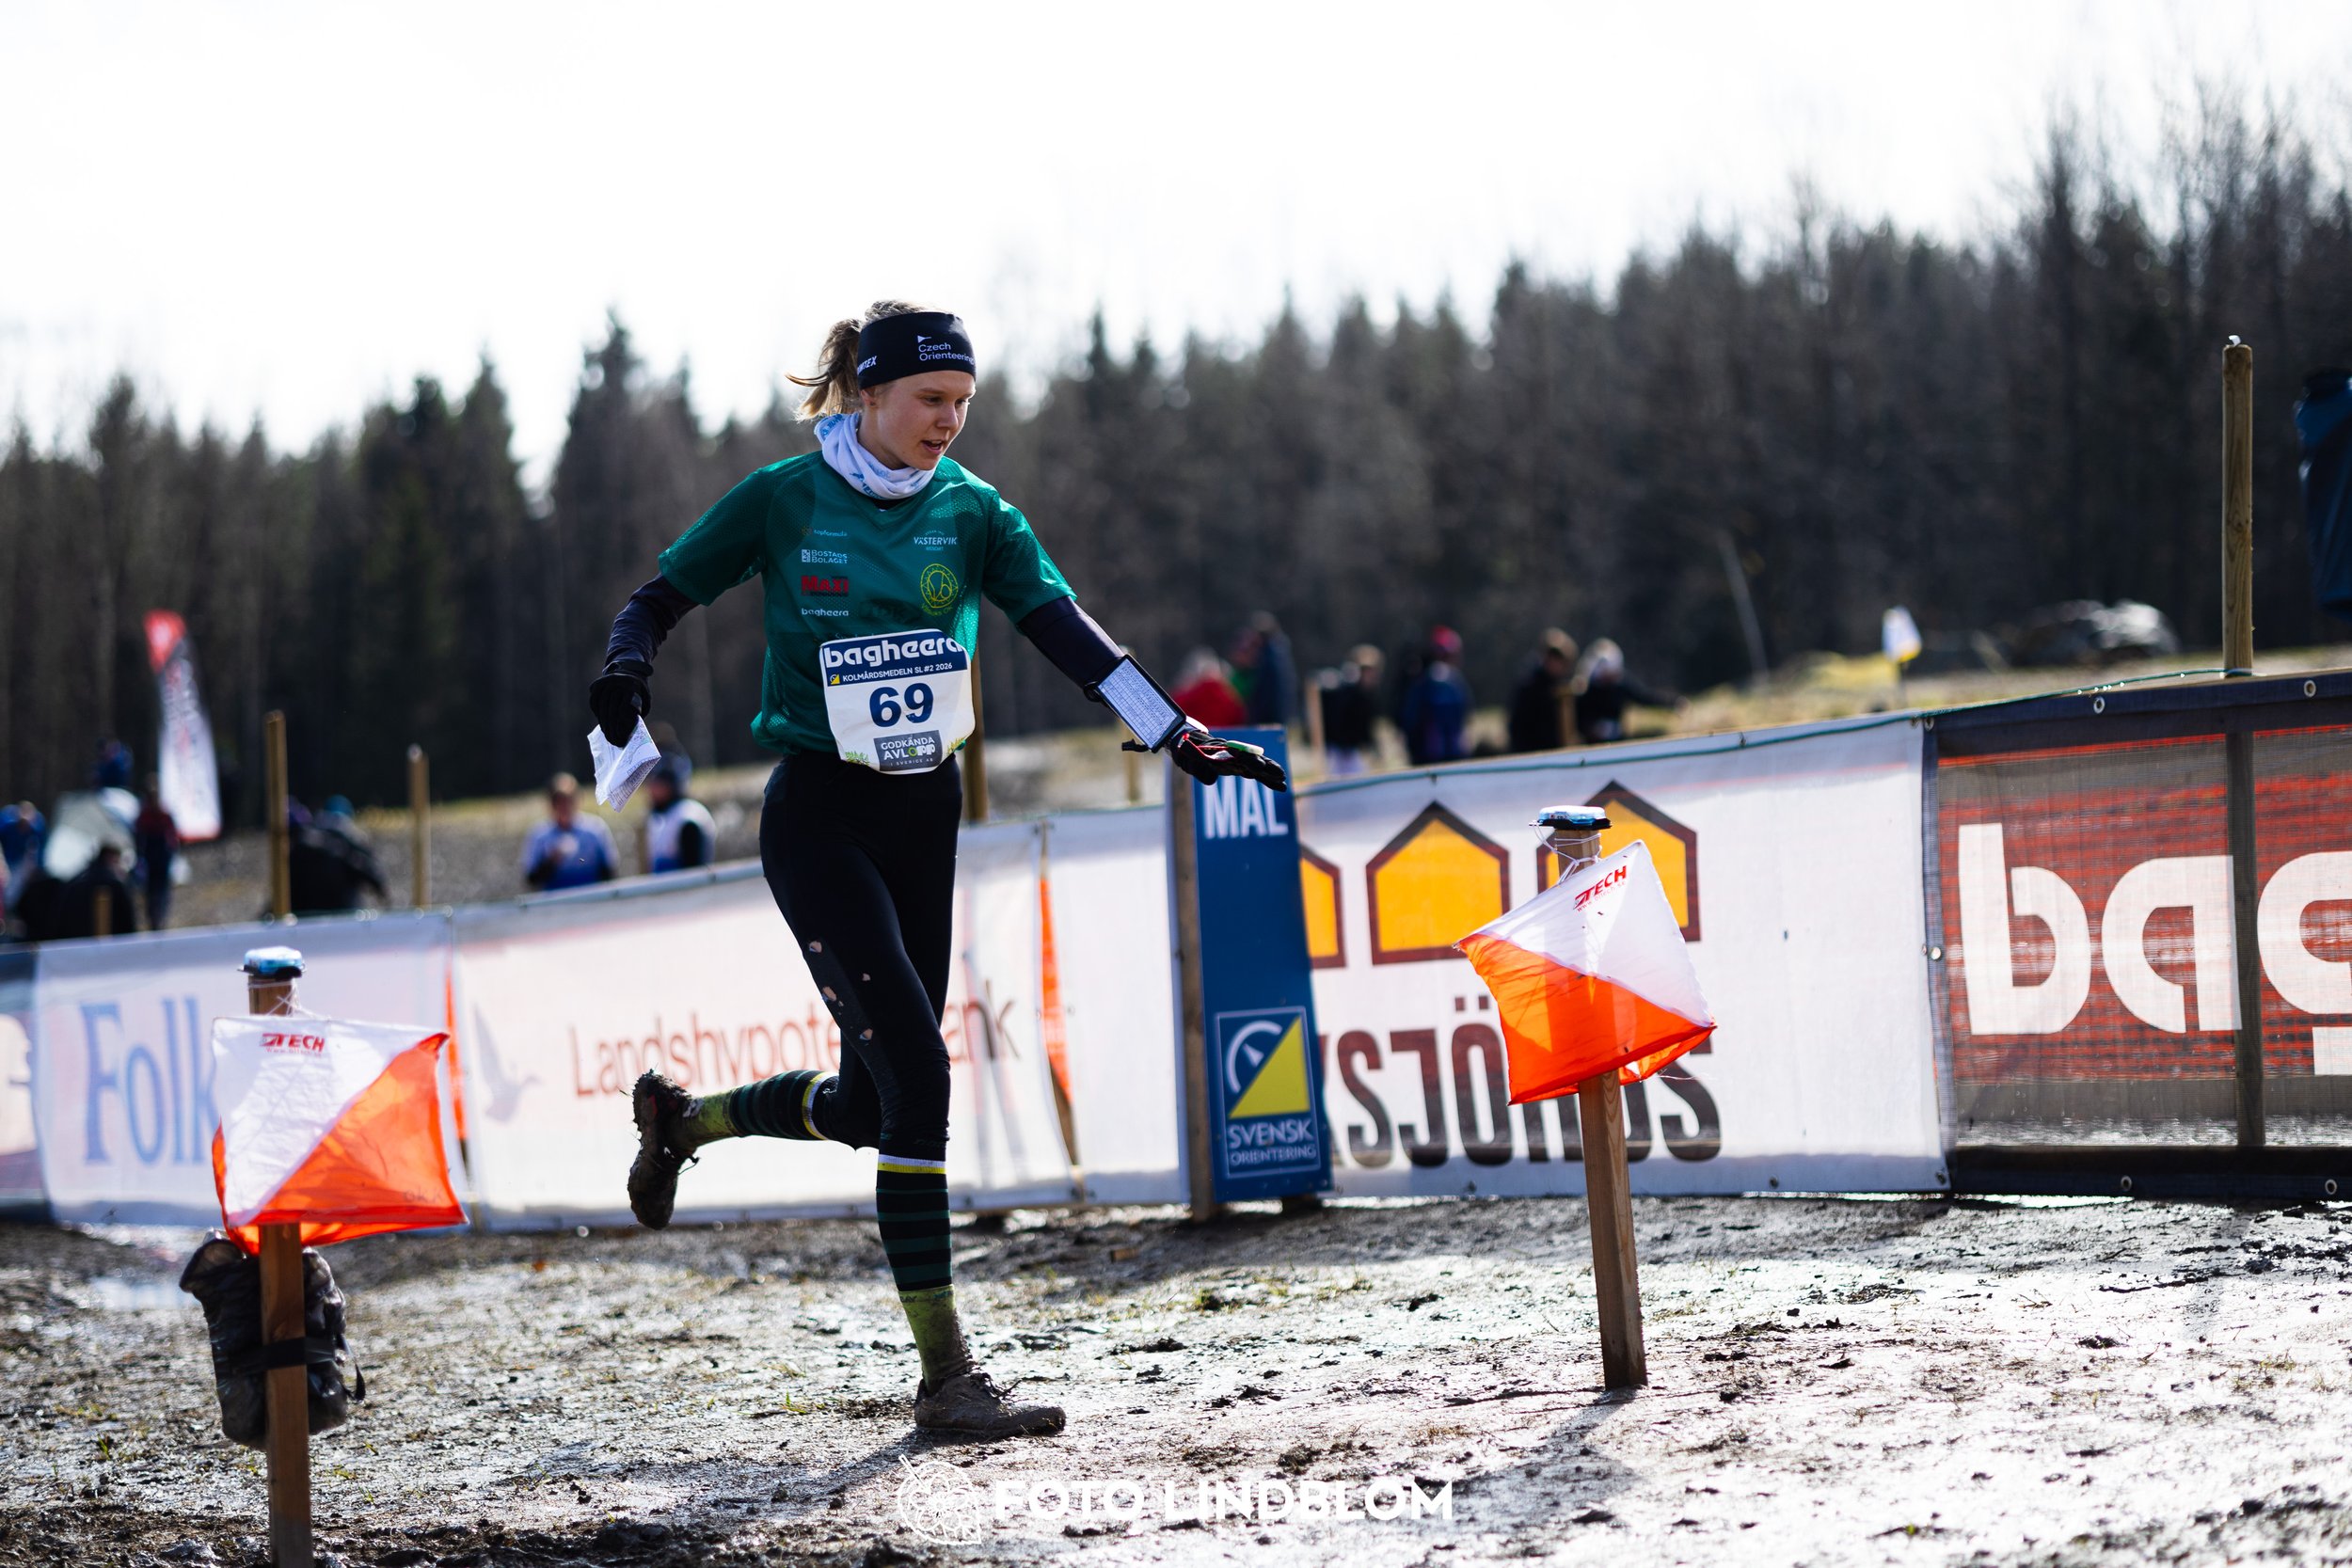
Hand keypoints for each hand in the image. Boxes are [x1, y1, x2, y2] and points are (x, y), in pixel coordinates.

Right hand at [589, 665, 648, 744]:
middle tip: (614, 740)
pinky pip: (594, 700)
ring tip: (607, 734)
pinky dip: (596, 712)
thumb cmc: (639, 690)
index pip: (623, 708)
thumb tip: (629, 731)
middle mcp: (616, 682)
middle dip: (611, 727)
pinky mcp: (597, 683)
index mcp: (630, 685)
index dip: (621, 724)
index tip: (621, 736)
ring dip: (603, 722)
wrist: (630, 670)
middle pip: (611, 709)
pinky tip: (601, 722)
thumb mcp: (645, 699)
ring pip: (601, 706)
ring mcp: (605, 681)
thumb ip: (639, 712)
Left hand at [1168, 721, 1288, 791]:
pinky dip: (1268, 781)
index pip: (1239, 755)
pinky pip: (1256, 775)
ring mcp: (1237, 761)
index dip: (1250, 760)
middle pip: (1253, 760)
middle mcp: (1233, 754)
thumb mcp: (1186, 757)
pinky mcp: (1238, 768)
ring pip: (1258, 767)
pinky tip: (1281, 787)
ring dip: (1270, 774)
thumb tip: (1212, 781)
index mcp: (1222, 750)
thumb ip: (1198, 768)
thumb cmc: (1185, 748)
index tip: (1259, 766)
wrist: (1185, 742)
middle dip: (1266, 766)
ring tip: (1284, 781)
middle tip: (1279, 774)